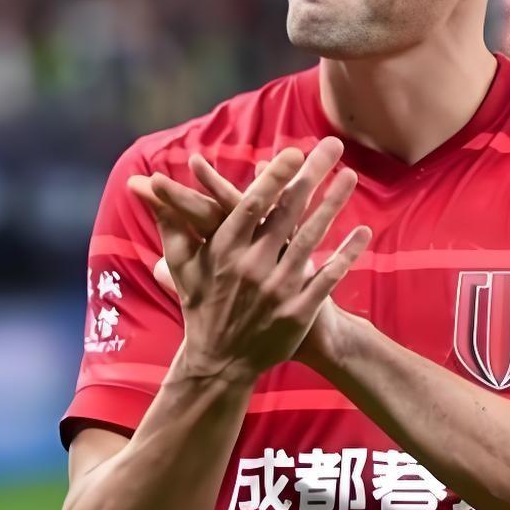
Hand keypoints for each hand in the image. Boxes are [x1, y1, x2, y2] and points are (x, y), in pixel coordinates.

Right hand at [127, 137, 370, 385]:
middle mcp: (251, 267)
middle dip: (311, 177)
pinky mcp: (298, 312)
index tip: (293, 152)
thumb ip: (170, 223)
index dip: (272, 178)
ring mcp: (277, 290)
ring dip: (333, 205)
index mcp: (224, 251)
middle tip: (332, 146)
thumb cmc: (200, 305)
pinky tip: (363, 231)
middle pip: (287, 213)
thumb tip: (146, 186)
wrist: (219, 362)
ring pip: (310, 239)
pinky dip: (346, 253)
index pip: (251, 206)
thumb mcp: (182, 265)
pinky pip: (327, 277)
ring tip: (350, 176)